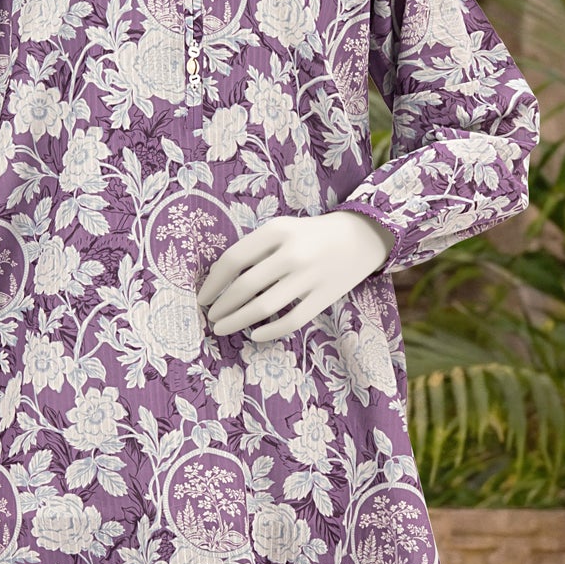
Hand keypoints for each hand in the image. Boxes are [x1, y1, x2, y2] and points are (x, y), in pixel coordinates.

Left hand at [196, 210, 391, 341]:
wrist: (361, 236)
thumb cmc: (310, 235)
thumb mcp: (281, 228)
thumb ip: (255, 249)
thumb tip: (219, 281)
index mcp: (277, 231)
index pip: (233, 260)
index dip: (213, 283)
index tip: (203, 297)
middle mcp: (292, 253)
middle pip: (245, 287)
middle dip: (222, 306)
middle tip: (211, 318)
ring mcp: (309, 277)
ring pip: (264, 307)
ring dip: (237, 321)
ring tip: (222, 328)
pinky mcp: (324, 297)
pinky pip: (291, 321)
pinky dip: (269, 331)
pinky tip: (255, 335)